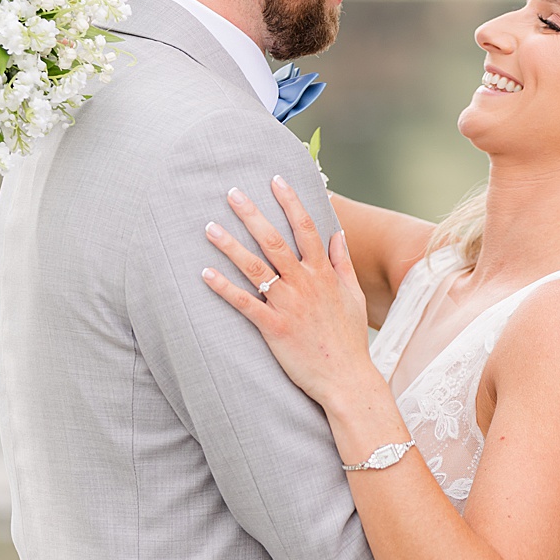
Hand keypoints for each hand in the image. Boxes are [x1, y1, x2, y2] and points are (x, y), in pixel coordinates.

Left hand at [201, 177, 376, 407]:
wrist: (347, 379)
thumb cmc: (349, 339)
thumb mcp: (354, 296)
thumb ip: (343, 264)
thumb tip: (338, 234)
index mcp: (324, 275)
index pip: (307, 229)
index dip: (290, 202)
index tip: (276, 180)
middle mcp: (306, 285)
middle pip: (275, 241)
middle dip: (252, 214)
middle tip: (232, 193)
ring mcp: (289, 306)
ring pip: (255, 268)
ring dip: (231, 245)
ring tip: (209, 227)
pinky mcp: (274, 328)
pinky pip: (244, 304)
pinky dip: (224, 288)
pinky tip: (205, 273)